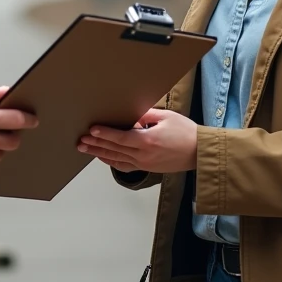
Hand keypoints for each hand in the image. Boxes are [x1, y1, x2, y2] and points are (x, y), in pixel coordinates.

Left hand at [77, 108, 197, 173]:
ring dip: (99, 153)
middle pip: (114, 150)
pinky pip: (125, 166)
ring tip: (86, 149)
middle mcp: (144, 155)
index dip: (105, 134)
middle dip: (96, 144)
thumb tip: (130, 113)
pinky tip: (103, 157)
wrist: (200, 153)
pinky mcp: (147, 168)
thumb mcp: (166, 117)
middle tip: (81, 141)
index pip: (120, 138)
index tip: (92, 130)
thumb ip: (146, 115)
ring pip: (117, 159)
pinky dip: (111, 161)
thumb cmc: (186, 133)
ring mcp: (145, 164)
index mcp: (148, 141)